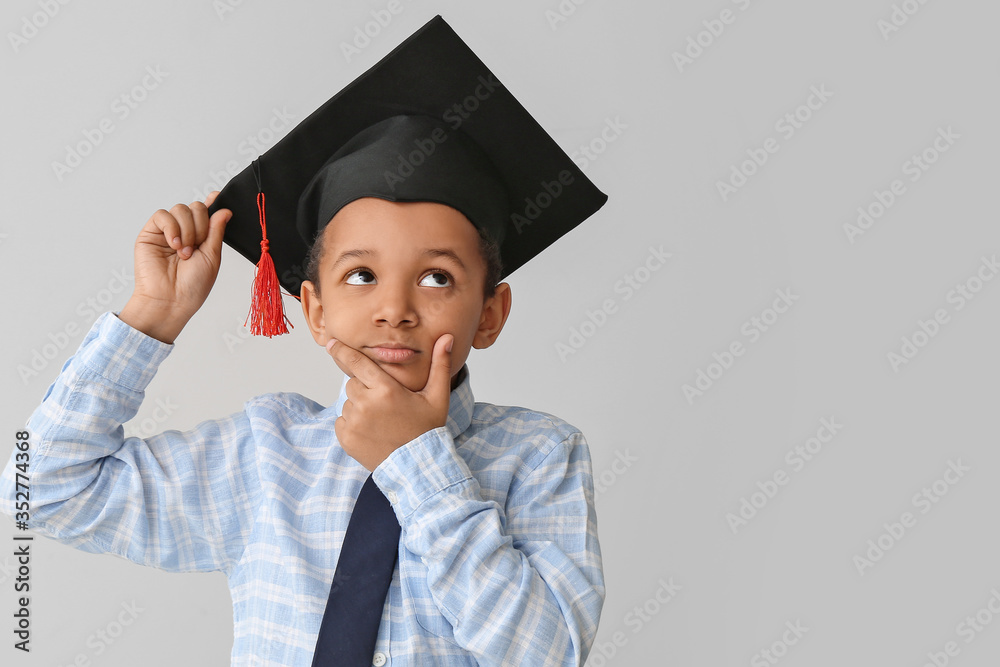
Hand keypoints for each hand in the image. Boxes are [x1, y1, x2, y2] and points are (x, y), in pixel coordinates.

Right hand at [120, 191, 231, 342]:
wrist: (171, 300)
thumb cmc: (193, 285)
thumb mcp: (212, 256)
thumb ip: (217, 230)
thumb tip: (224, 209)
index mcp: (202, 237)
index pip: (207, 212)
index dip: (213, 202)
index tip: (217, 196)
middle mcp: (185, 231)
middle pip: (196, 207)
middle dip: (201, 225)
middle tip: (197, 246)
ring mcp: (168, 231)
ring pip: (180, 209)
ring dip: (187, 230)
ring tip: (184, 252)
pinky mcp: (151, 233)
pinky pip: (162, 215)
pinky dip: (171, 227)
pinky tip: (174, 244)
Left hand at [327, 334, 453, 470]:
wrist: (417, 467)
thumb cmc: (428, 429)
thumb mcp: (438, 396)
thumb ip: (440, 365)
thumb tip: (447, 337)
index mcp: (386, 390)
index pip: (358, 363)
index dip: (342, 351)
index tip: (331, 343)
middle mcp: (366, 404)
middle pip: (354, 383)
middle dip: (365, 388)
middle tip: (385, 404)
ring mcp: (354, 422)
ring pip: (348, 403)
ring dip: (359, 407)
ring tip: (381, 421)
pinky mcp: (346, 438)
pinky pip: (342, 421)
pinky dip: (352, 424)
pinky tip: (372, 432)